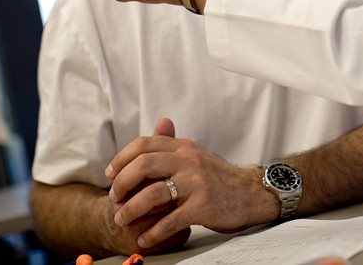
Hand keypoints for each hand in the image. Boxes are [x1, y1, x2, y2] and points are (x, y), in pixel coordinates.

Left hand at [105, 119, 276, 248]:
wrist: (252, 194)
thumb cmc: (219, 178)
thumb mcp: (196, 155)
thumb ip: (175, 143)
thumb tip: (159, 123)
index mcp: (184, 147)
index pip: (143, 144)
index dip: (121, 159)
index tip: (110, 175)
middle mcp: (189, 161)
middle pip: (143, 165)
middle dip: (121, 184)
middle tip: (113, 198)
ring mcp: (196, 184)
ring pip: (152, 194)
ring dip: (131, 210)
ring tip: (121, 221)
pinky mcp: (203, 207)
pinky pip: (170, 221)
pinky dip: (153, 233)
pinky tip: (145, 239)